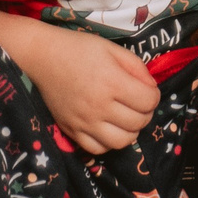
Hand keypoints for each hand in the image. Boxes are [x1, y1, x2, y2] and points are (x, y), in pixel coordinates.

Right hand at [17, 24, 160, 154]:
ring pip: (121, 142)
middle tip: (139, 104)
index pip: (148, 101)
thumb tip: (152, 89)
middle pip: (138, 122)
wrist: (43, 57)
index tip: (148, 90)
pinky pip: (98, 149)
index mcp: (112, 81)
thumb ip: (137, 67)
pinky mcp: (71, 131)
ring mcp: (84, 122)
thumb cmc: (79, 48)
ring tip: (126, 119)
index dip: (154, 96)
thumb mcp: (112, 49)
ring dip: (130, 131)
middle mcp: (99, 105)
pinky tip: (108, 128)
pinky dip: (109, 142)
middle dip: (145, 113)